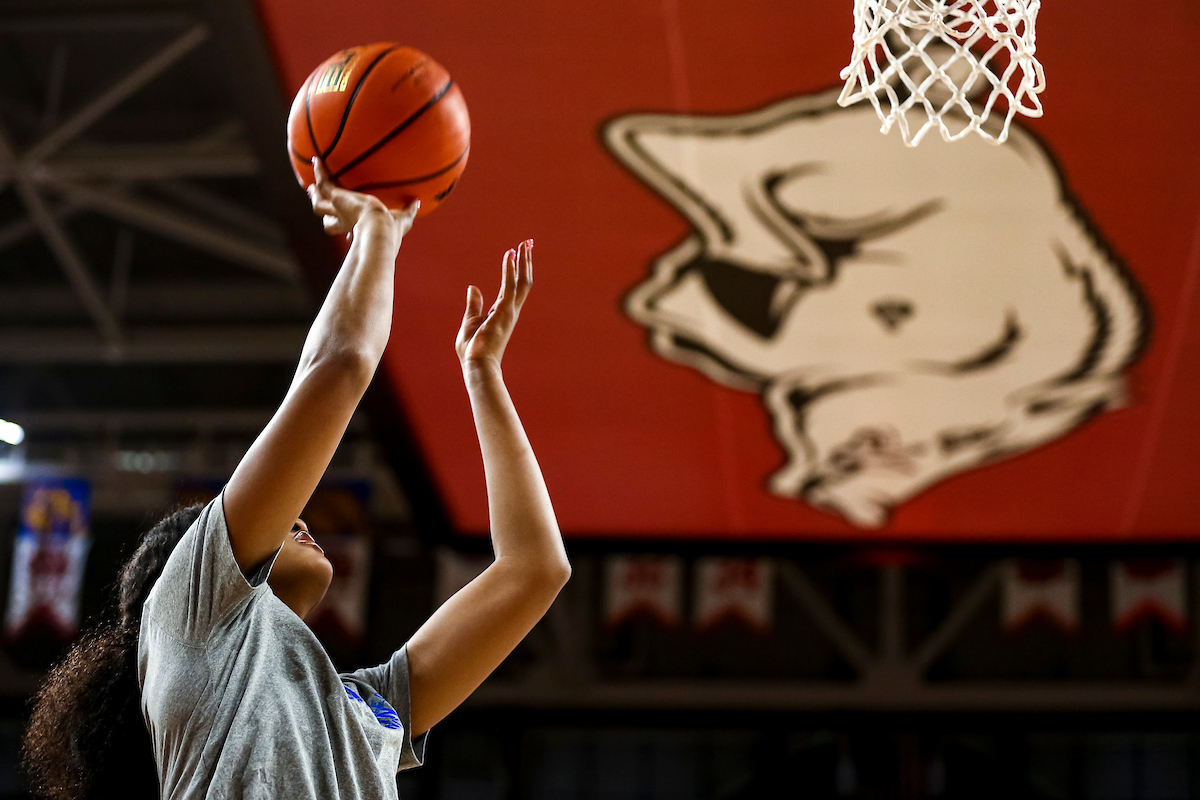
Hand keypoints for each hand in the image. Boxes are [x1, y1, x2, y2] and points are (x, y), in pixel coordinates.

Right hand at [307, 157, 417, 238]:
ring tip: (311, 187)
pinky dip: (320, 171)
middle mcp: (346, 223)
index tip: (349, 234)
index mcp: (360, 230)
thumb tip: (418, 202)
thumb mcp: (403, 219)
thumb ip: (410, 211)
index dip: (348, 232)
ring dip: (316, 196)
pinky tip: (316, 160)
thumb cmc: (392, 228)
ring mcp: (338, 211)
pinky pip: (324, 183)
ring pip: (320, 205)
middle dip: (326, 215)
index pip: (350, 232)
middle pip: (329, 223)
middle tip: (322, 205)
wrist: (379, 228)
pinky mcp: (336, 198)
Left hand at [456, 240, 532, 371]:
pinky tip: (509, 254)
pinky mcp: (504, 310)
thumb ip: (474, 304)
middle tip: (528, 242)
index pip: (513, 287)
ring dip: (523, 261)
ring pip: (522, 281)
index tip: (514, 252)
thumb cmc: (473, 349)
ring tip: (525, 244)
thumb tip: (473, 288)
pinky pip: (509, 285)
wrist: (477, 365)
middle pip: (523, 281)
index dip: (515, 269)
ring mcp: (509, 310)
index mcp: (502, 313)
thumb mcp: (470, 321)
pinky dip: (510, 269)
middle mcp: (510, 310)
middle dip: (526, 261)